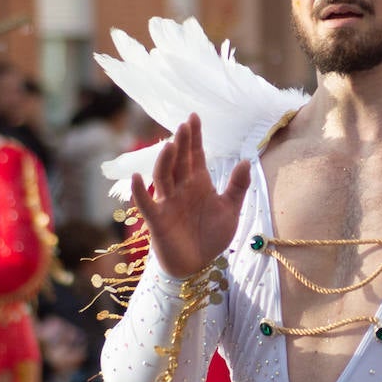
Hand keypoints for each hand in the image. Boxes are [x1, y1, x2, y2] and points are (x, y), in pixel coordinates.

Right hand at [130, 114, 251, 278]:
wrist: (199, 265)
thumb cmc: (212, 236)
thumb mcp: (230, 210)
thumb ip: (237, 187)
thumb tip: (245, 161)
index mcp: (198, 183)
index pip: (195, 155)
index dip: (194, 137)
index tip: (194, 117)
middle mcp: (181, 188)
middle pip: (179, 161)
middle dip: (181, 144)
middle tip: (184, 125)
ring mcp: (167, 202)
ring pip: (163, 177)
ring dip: (165, 161)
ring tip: (170, 145)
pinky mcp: (157, 220)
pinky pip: (146, 203)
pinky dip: (140, 192)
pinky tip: (136, 178)